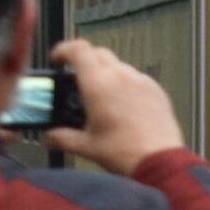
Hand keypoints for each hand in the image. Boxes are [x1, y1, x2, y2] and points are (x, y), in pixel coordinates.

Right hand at [44, 39, 185, 176]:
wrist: (159, 160)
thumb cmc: (125, 152)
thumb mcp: (87, 146)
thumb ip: (63, 138)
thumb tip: (50, 137)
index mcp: (98, 84)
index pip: (78, 49)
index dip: (64, 50)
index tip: (58, 59)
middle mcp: (120, 76)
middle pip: (97, 53)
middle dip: (84, 60)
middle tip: (77, 78)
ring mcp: (140, 80)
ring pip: (118, 64)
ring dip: (105, 72)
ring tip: (100, 95)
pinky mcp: (155, 89)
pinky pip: (136, 77)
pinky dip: (125, 83)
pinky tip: (122, 105)